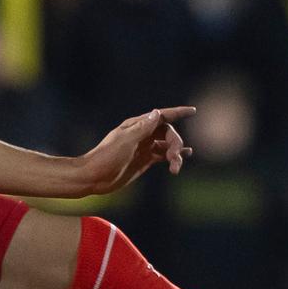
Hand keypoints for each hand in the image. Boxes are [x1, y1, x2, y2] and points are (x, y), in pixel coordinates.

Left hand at [74, 106, 194, 195]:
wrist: (94, 177)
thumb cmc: (106, 157)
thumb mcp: (125, 141)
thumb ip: (142, 128)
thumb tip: (158, 113)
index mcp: (137, 126)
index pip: (162, 116)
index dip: (178, 113)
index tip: (193, 111)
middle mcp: (142, 134)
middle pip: (168, 133)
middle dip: (176, 144)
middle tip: (175, 158)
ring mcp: (144, 147)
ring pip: (167, 146)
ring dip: (175, 154)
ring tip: (176, 168)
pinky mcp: (145, 160)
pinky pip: (163, 155)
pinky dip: (173, 157)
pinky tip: (182, 158)